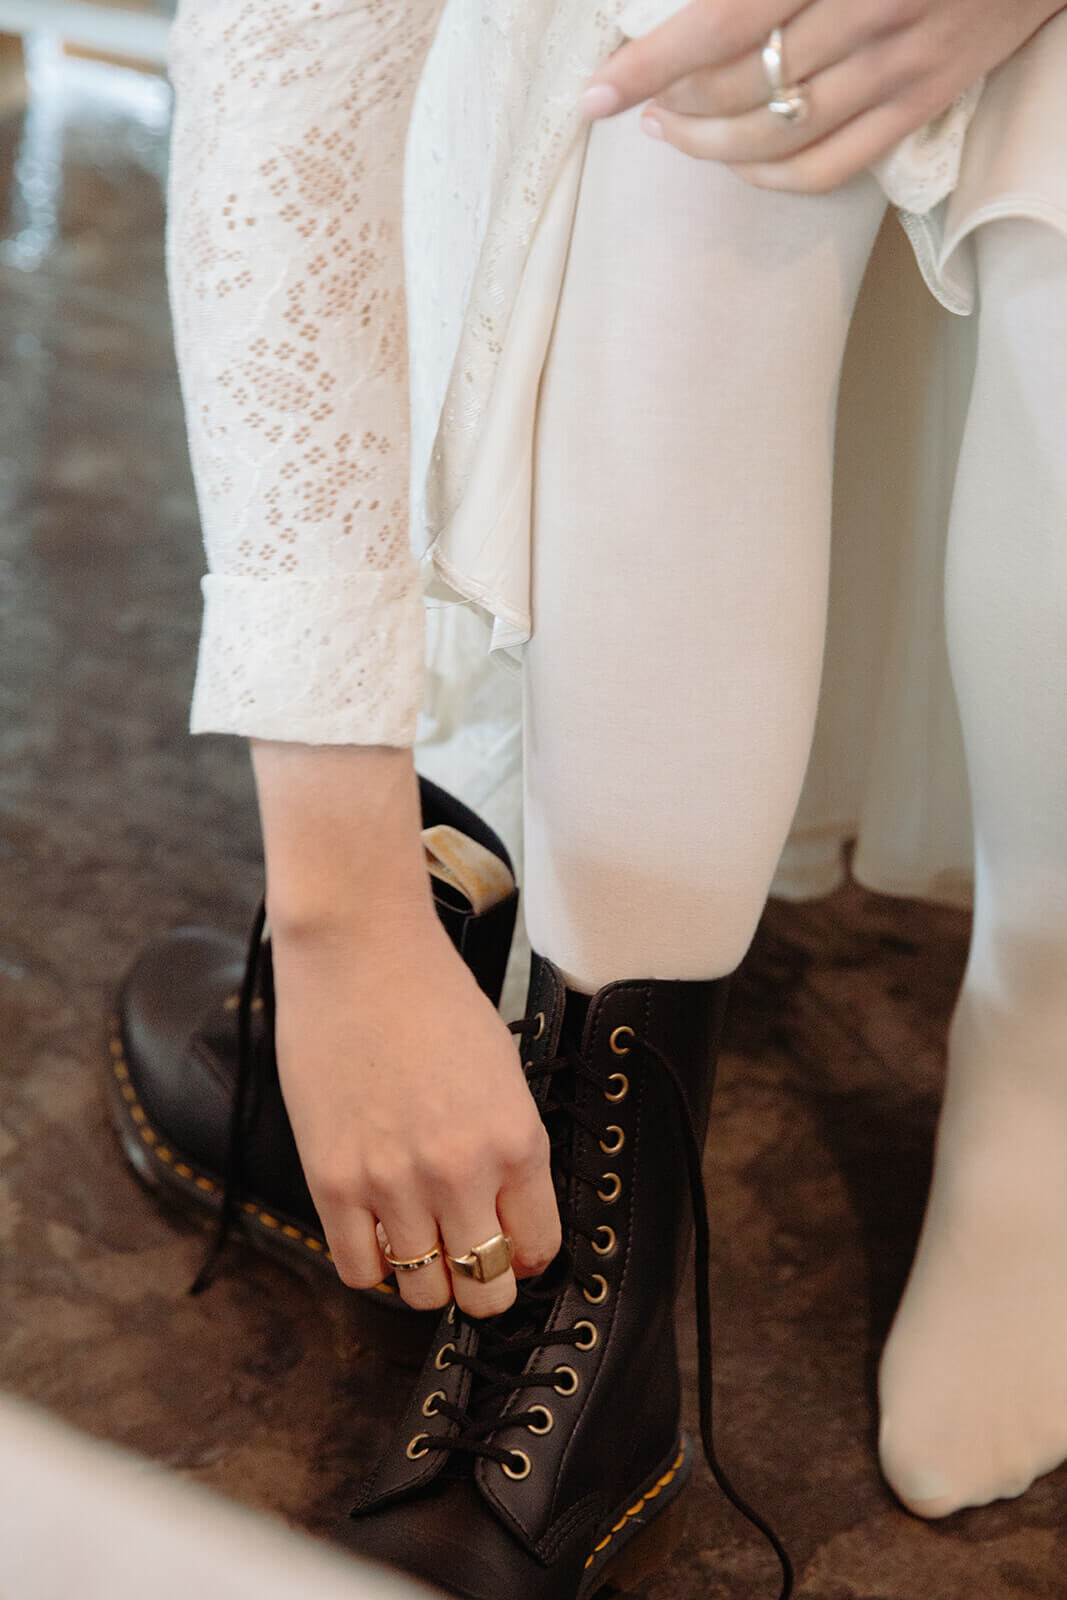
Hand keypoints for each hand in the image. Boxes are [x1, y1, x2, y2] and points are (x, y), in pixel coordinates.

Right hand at [271, 907, 559, 1318]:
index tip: (510, 1246)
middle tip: (466, 1261)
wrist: (358, 952)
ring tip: (420, 1247)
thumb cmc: (430, 996)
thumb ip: (508, 1144)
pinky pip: (359, 1270)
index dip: (524, 1255)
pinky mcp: (333, 1181)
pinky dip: (373, 1266)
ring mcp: (393, 1184)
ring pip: (422, 1294)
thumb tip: (506, 1206)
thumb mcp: (502, 1070)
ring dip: (426, 1280)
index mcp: (516, 1142)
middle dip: (481, 1285)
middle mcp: (460, 1174)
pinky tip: (377, 1235)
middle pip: (485, 1289)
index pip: (537, 1248)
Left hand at [581, 0, 1063, 192]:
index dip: (648, 66)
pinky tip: (736, 163)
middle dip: (673, 102)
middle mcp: (869, 16)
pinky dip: (771, 177)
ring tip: (671, 132)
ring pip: (776, 138)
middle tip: (640, 98)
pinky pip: (830, 169)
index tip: (597, 94)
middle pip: (740, 89)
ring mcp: (899, 69)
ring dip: (708, 146)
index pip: (718, 25)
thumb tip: (697, 4)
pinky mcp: (923, 105)